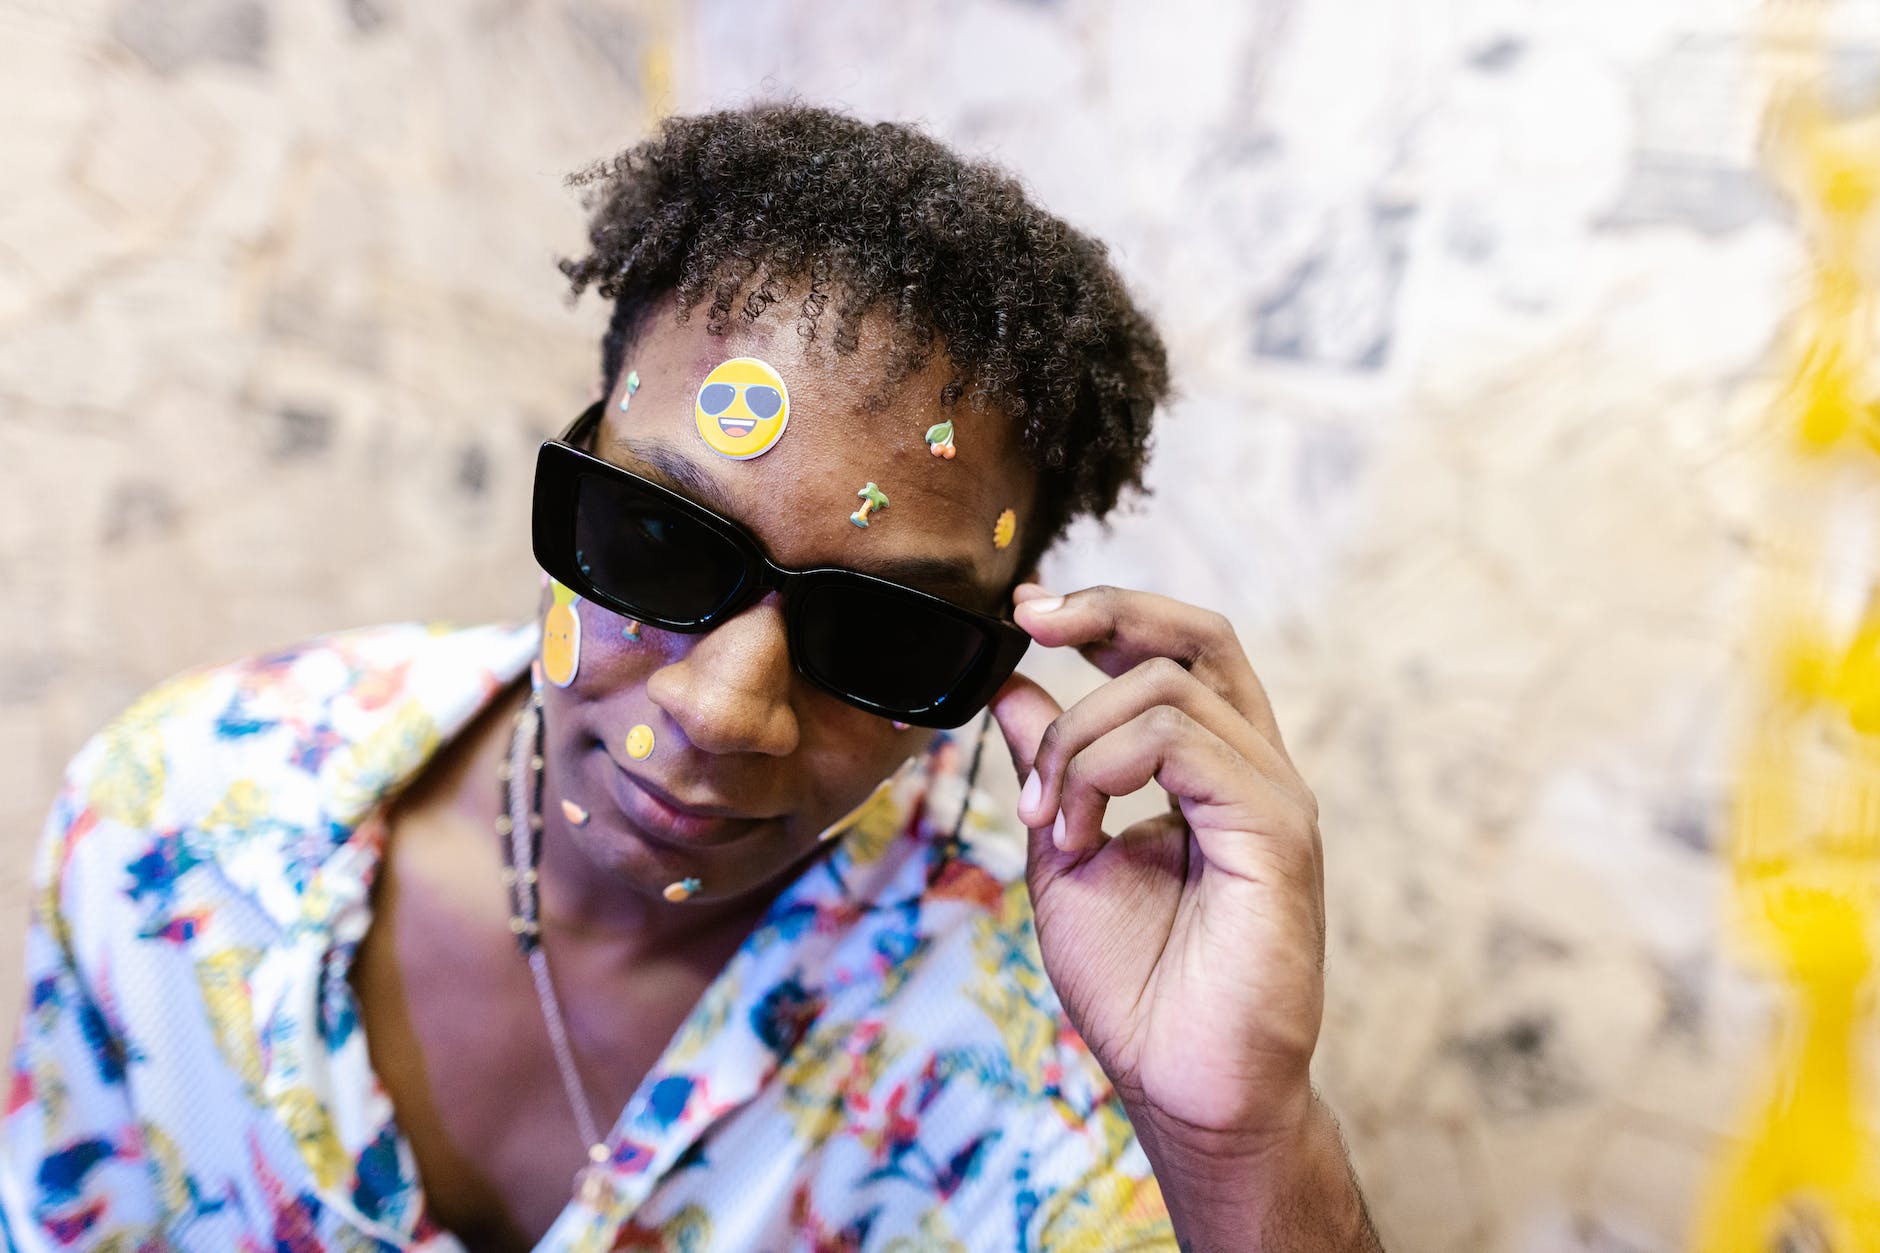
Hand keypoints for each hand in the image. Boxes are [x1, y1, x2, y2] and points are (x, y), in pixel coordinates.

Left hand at [990, 584, 1379, 1251]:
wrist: (1185, 1087)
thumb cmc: (1138, 988)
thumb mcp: (1065, 853)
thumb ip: (1049, 768)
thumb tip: (1012, 685)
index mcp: (1212, 769)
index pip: (1180, 650)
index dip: (1108, 612)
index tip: (1027, 612)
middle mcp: (1252, 769)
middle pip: (1198, 635)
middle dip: (1106, 610)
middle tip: (1031, 621)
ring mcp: (1271, 796)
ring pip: (1167, 689)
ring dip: (1075, 741)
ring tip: (1048, 819)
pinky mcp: (1275, 831)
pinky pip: (1180, 745)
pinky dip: (1103, 772)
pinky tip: (1078, 833)